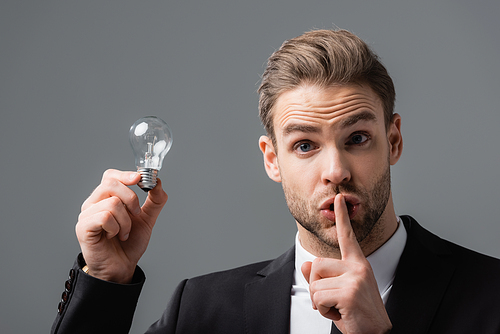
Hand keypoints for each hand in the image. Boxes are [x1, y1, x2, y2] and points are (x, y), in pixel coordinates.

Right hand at [75, 169, 167, 283]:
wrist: (122, 267)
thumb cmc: (129, 243)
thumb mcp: (147, 219)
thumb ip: (155, 200)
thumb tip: (158, 182)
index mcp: (106, 198)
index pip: (110, 175)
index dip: (125, 175)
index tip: (139, 179)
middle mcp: (93, 203)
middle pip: (110, 183)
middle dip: (131, 198)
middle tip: (136, 214)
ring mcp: (86, 215)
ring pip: (112, 202)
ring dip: (125, 221)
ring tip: (123, 233)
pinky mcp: (83, 227)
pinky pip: (104, 217)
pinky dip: (115, 228)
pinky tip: (113, 236)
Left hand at [301, 194, 391, 333]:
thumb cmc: (356, 313)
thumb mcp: (337, 292)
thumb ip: (322, 276)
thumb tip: (307, 265)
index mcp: (358, 264)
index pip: (348, 237)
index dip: (342, 217)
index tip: (337, 198)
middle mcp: (358, 267)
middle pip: (316, 264)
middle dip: (316, 286)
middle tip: (334, 301)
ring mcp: (355, 278)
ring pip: (314, 282)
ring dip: (320, 300)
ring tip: (338, 308)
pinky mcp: (349, 292)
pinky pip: (318, 296)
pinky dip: (323, 310)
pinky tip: (340, 314)